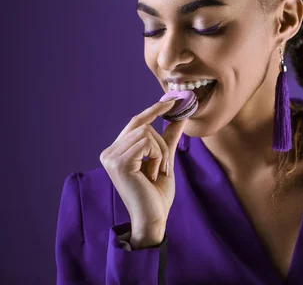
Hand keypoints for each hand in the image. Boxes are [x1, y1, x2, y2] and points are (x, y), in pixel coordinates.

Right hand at [99, 98, 186, 247]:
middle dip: (162, 142)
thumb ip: (168, 138)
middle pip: (143, 125)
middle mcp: (109, 152)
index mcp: (116, 151)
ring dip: (161, 152)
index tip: (173, 99)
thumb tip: (179, 116)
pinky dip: (158, 157)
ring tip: (157, 172)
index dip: (154, 110)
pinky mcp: (119, 163)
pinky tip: (153, 175)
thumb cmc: (157, 194)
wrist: (154, 217)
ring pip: (147, 133)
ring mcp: (111, 157)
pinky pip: (147, 143)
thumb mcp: (164, 159)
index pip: (135, 122)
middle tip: (166, 165)